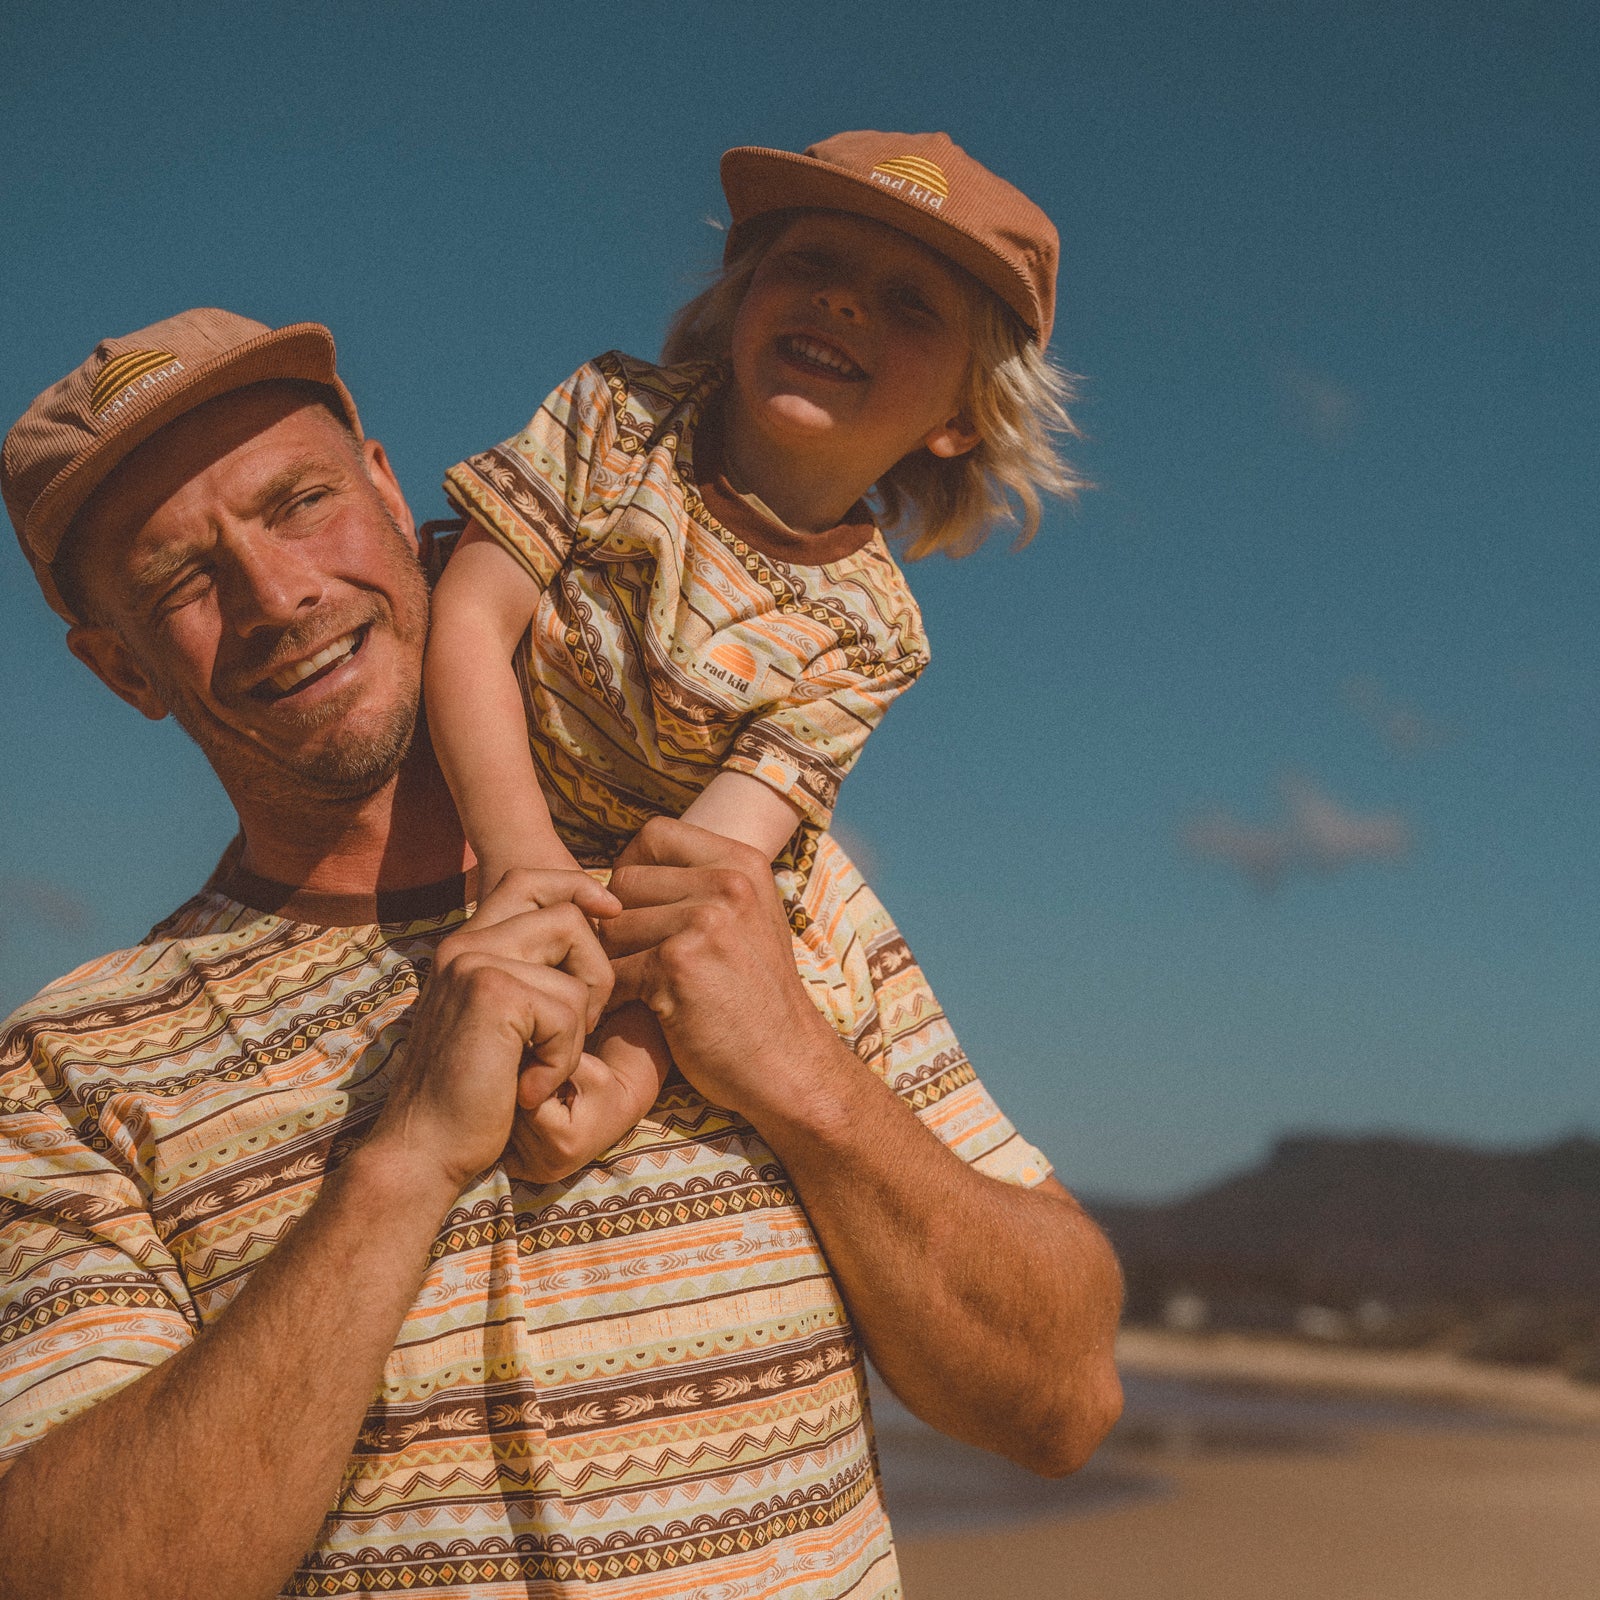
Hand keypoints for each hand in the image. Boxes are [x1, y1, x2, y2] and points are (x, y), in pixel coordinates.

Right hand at [368, 868, 620, 1196]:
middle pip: (568, 916)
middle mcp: (466, 943)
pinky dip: (563, 1060)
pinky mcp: (491, 992)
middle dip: (598, 973)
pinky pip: (569, 1010)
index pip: (529, 880)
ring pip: (577, 971)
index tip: (611, 911)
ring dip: (579, 1030)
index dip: (578, 887)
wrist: (424, 1149)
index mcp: (468, 945)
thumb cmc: (474, 1096)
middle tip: (579, 1030)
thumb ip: (531, 978)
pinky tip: (530, 1088)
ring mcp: (474, 962)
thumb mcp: (504, 1025)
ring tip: (543, 1067)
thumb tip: (597, 934)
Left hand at [502, 1003, 671, 1184]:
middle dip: (524, 1097)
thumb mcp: (587, 1068)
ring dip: (518, 1111)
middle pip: (514, 1120)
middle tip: (546, 1087)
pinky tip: (535, 1119)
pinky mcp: (530, 1175)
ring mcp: (539, 1174)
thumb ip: (553, 1067)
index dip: (533, 1081)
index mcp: (564, 1143)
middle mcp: (550, 1166)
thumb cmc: (602, 1087)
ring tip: (544, 1102)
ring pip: (508, 1131)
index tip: (548, 1074)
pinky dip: (515, 1129)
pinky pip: (506, 1145)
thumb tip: (513, 1066)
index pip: (527, 1105)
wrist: (615, 1113)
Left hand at [603, 817, 840, 1121]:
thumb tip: (623, 869)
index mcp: (743, 862)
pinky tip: (634, 1012)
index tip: (641, 910)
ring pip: (612, 925)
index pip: (654, 834)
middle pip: (624, 879)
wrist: (788, 1065)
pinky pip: (613, 968)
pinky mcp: (678, 964)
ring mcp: (705, 921)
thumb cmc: (756, 997)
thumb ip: (700, 885)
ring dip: (613, 961)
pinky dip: (613, 997)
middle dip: (619, 922)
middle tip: (635, 959)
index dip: (633, 868)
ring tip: (636, 988)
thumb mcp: (747, 919)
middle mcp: (728, 882)